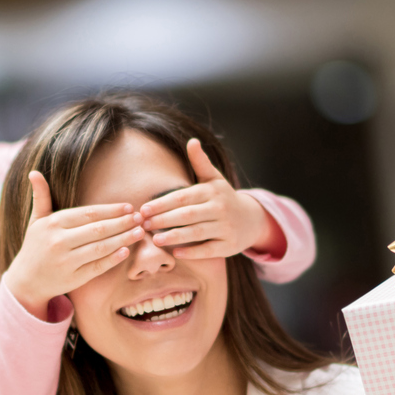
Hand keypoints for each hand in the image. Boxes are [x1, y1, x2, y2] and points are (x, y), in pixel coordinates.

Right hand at [3, 171, 144, 318]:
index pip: (89, 213)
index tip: (129, 207)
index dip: (111, 210)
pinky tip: (127, 251)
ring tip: (139, 232)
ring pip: (101, 247)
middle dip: (122, 223)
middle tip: (140, 218)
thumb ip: (40, 197)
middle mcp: (59, 241)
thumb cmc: (35, 246)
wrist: (26, 280)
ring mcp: (67, 261)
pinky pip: (97, 267)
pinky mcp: (73, 278)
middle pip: (98, 229)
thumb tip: (34, 172)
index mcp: (53, 223)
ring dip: (123, 239)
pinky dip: (113, 259)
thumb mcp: (36, 220)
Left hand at [140, 139, 284, 259]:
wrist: (251, 219)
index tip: (144, 209)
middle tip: (143, 225)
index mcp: (211, 191)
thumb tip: (192, 141)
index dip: (162, 203)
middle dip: (164, 220)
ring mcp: (225, 228)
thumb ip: (200, 162)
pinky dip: (193, 252)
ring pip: (197, 232)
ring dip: (175, 236)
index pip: (183, 197)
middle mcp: (219, 208)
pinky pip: (209, 250)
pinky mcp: (229, 245)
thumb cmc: (223, 198)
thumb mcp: (214, 179)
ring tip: (156, 240)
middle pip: (188, 215)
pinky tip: (176, 253)